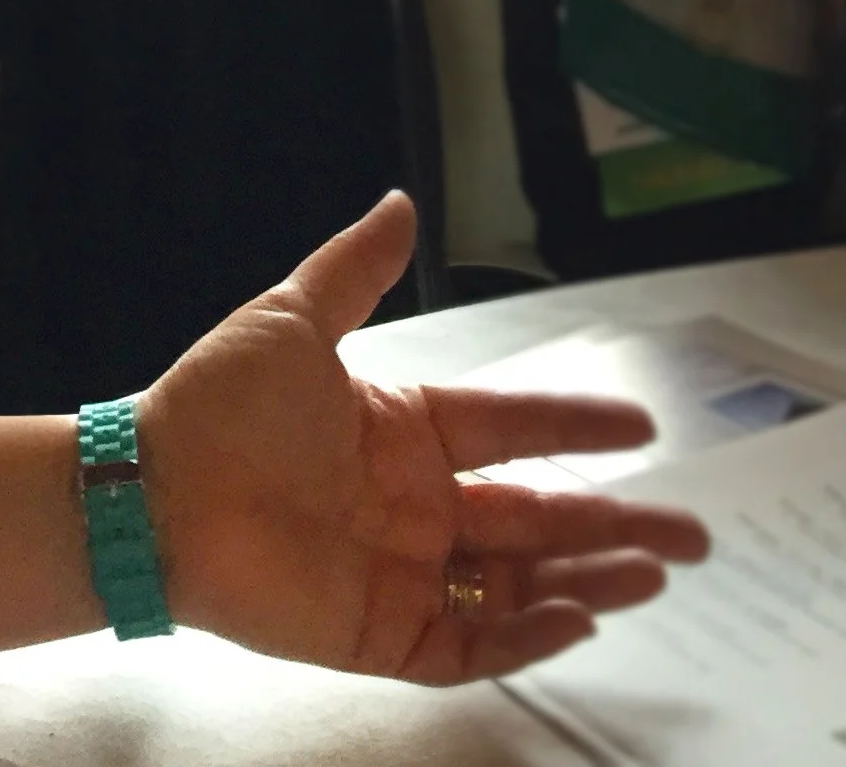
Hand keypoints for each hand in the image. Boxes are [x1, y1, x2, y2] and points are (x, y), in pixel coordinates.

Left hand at [136, 192, 709, 681]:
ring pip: (520, 581)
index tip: (643, 423)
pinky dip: (528, 637)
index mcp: (403, 428)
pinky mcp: (382, 631)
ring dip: (589, 578)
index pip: (512, 428)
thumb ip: (357, 267)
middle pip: (536, 515)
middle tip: (694, 532)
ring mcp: (404, 569)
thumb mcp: (292, 319)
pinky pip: (472, 644)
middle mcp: (415, 503)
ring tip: (655, 571)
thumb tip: (401, 201)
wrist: (152, 491)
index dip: (577, 424)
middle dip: (617, 522)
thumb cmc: (215, 403)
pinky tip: (577, 617)